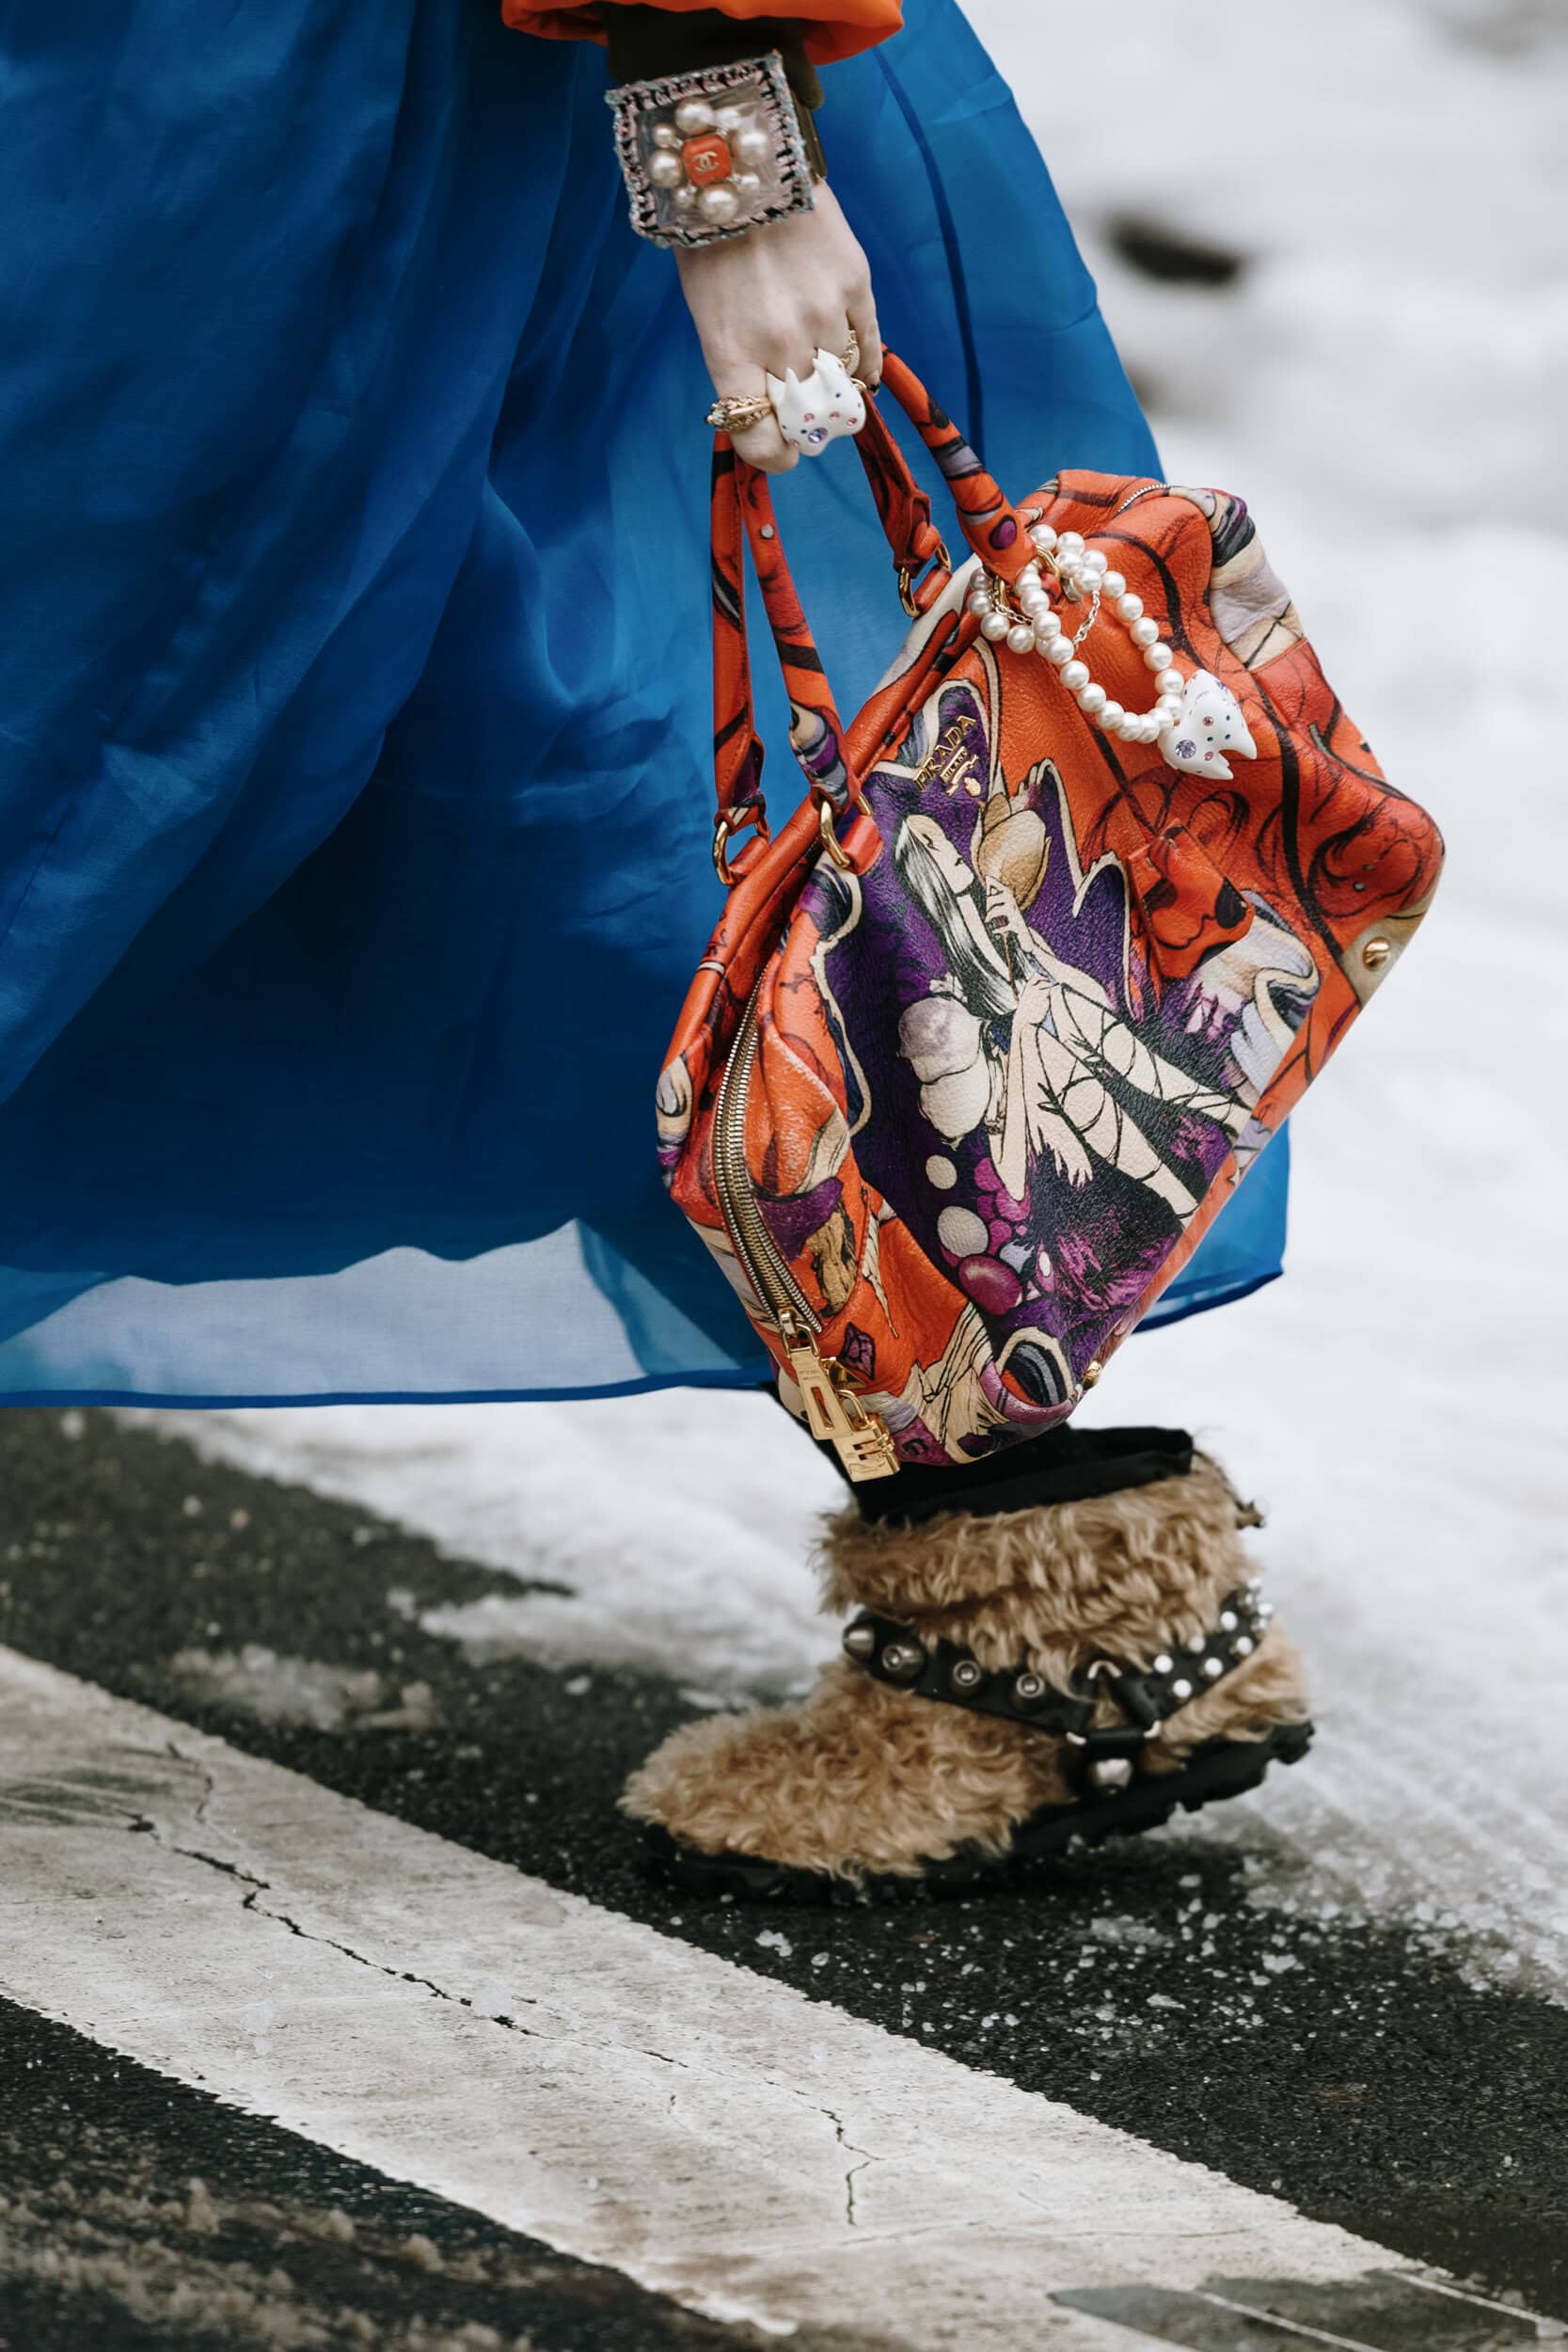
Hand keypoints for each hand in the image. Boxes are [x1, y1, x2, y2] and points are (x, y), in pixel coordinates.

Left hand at [675, 184, 881, 473]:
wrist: (742, 163)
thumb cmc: (710, 242)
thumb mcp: (707, 314)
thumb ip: (739, 367)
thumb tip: (775, 412)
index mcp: (731, 356)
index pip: (762, 442)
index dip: (775, 457)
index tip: (781, 453)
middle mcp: (780, 345)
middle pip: (809, 421)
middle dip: (807, 426)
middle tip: (804, 413)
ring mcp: (822, 316)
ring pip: (842, 383)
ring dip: (835, 386)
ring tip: (824, 372)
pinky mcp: (856, 285)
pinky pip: (870, 347)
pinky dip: (867, 368)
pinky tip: (862, 374)